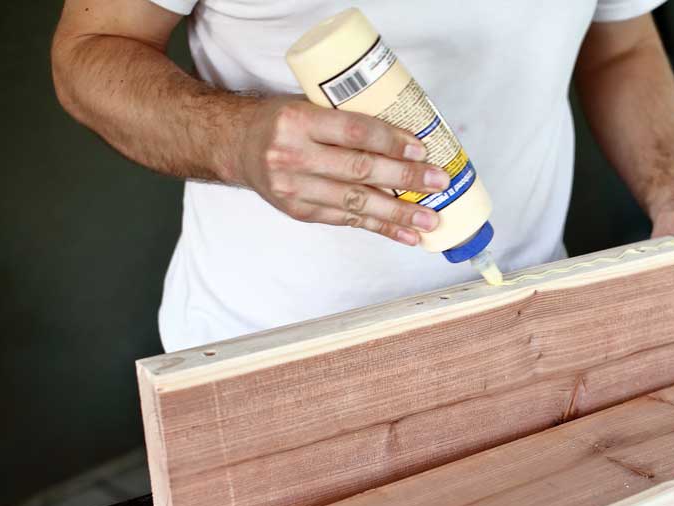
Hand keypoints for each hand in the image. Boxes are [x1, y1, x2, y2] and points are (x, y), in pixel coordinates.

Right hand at [234, 97, 449, 244]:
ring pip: (355, 203)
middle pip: (359, 170)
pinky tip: (406, 233)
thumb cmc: (282, 120)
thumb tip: (407, 135)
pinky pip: (347, 220)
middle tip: (437, 183)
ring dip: (398, 213)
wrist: (236, 145)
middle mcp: (292, 156)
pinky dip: (380, 227)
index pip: (353, 131)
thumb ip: (346, 119)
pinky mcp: (299, 212)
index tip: (421, 148)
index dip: (390, 141)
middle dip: (404, 178)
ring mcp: (294, 189)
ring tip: (429, 219)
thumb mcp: (307, 105)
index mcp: (297, 121)